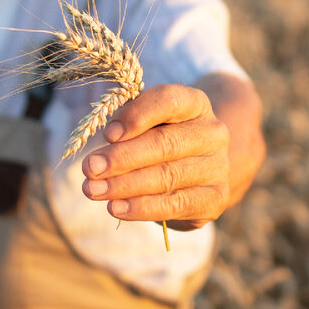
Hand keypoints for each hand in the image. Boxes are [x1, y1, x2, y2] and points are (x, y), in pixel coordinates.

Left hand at [81, 84, 230, 230]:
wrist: (198, 172)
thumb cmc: (161, 139)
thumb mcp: (147, 123)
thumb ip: (129, 124)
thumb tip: (110, 138)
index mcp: (196, 104)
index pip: (169, 101)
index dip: (137, 116)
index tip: (108, 134)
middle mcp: (212, 132)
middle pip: (165, 143)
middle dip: (122, 157)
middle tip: (90, 168)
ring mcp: (218, 166)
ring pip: (168, 176)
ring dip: (125, 185)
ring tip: (94, 190)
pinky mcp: (215, 198)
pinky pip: (175, 204)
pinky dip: (142, 207)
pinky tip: (116, 207)